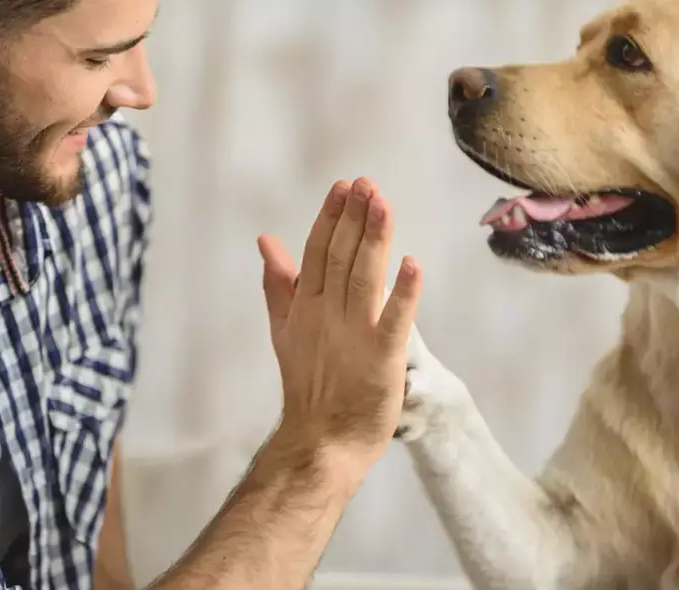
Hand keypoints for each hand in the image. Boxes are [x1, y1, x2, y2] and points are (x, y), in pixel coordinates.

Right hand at [256, 177, 421, 479]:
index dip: (332, 217)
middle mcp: (327, 315)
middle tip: (367, 184)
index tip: (345, 187)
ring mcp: (354, 335)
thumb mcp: (285, 329)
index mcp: (306, 306)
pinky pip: (394, 320)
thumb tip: (266, 241)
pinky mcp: (382, 358)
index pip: (318, 251)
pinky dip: (402, 293)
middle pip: (341, 257)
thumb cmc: (309, 385)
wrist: (319, 441)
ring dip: (374, 240)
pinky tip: (412, 264)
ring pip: (364, 278)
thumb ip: (279, 284)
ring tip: (383, 205)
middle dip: (354, 218)